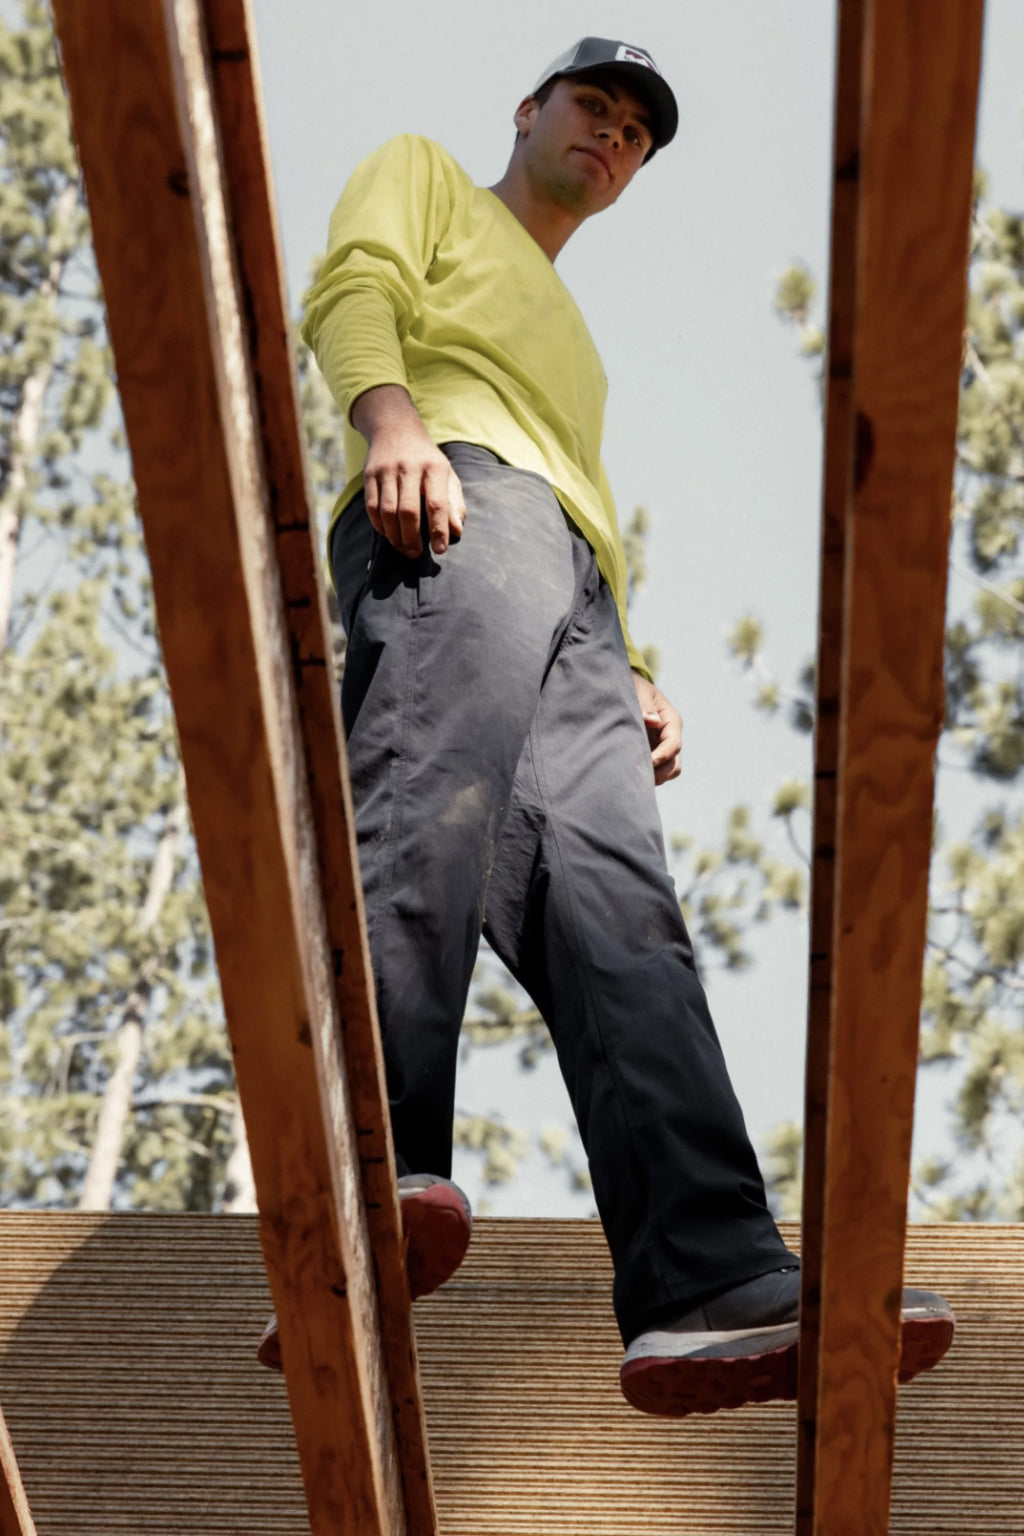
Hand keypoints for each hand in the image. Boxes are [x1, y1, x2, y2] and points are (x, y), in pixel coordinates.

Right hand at [352, 384, 465, 557]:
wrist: (395, 428)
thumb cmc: (427, 460)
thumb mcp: (446, 475)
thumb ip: (454, 503)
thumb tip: (456, 531)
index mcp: (434, 468)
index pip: (436, 504)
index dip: (438, 530)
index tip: (440, 549)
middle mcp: (409, 468)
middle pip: (408, 511)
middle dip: (412, 538)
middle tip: (416, 554)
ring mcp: (387, 470)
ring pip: (387, 511)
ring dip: (395, 536)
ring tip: (403, 548)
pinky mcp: (369, 474)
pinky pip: (372, 507)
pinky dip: (380, 526)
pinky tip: (389, 534)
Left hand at [632, 672, 681, 784]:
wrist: (629, 689)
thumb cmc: (634, 688)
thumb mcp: (639, 691)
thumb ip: (644, 705)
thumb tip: (653, 721)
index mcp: (670, 721)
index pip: (673, 744)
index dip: (662, 756)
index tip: (648, 762)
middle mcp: (669, 737)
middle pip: (674, 765)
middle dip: (659, 773)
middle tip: (638, 776)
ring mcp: (661, 748)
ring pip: (666, 772)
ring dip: (653, 778)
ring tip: (632, 778)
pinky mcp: (651, 754)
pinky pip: (654, 772)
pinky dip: (645, 776)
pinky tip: (628, 775)